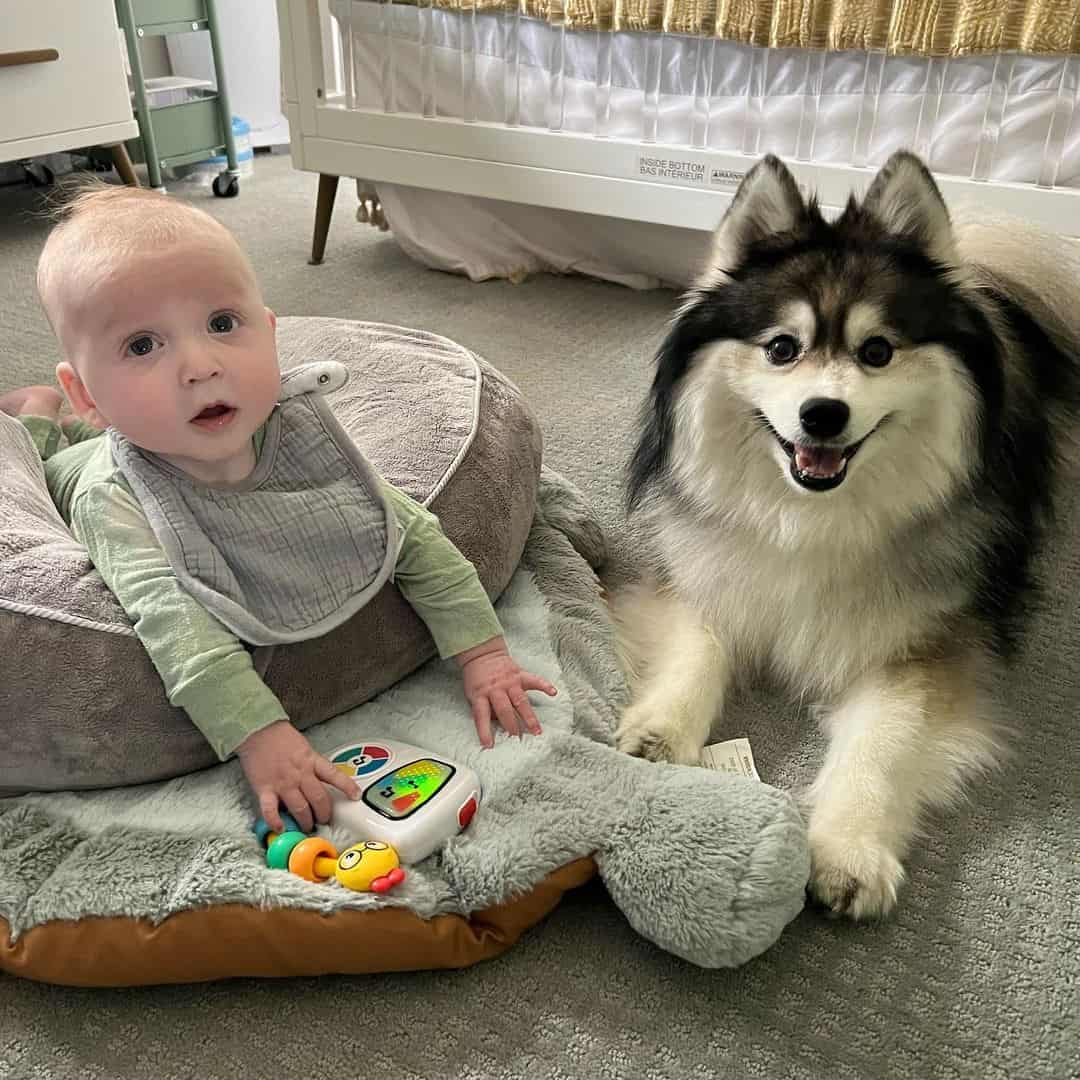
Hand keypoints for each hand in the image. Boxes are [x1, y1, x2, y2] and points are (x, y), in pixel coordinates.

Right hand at [236, 720, 359, 832]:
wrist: (257, 730)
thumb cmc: (279, 737)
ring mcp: (283, 783)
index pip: (335, 775)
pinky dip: (276, 821)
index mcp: (311, 761)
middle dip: (324, 814)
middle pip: (319, 799)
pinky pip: (271, 810)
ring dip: (305, 821)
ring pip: (300, 808)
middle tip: (324, 820)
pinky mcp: (265, 789)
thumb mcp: (304, 747)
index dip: (348, 787)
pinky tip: (281, 828)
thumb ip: (311, 763)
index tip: (356, 796)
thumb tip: (318, 778)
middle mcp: (300, 774)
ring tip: (307, 826)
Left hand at [457, 636, 557, 747]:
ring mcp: (509, 682)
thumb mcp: (472, 694)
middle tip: (517, 739)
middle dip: (511, 725)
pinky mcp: (519, 675)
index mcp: (480, 694)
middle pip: (504, 709)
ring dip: (529, 717)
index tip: (489, 745)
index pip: (481, 715)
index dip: (484, 731)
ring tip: (537, 730)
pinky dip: (544, 686)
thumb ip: (483, 708)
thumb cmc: (477, 678)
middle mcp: (496, 689)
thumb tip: (495, 726)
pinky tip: (553, 693)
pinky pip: (533, 680)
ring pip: (520, 701)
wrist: (481, 654)